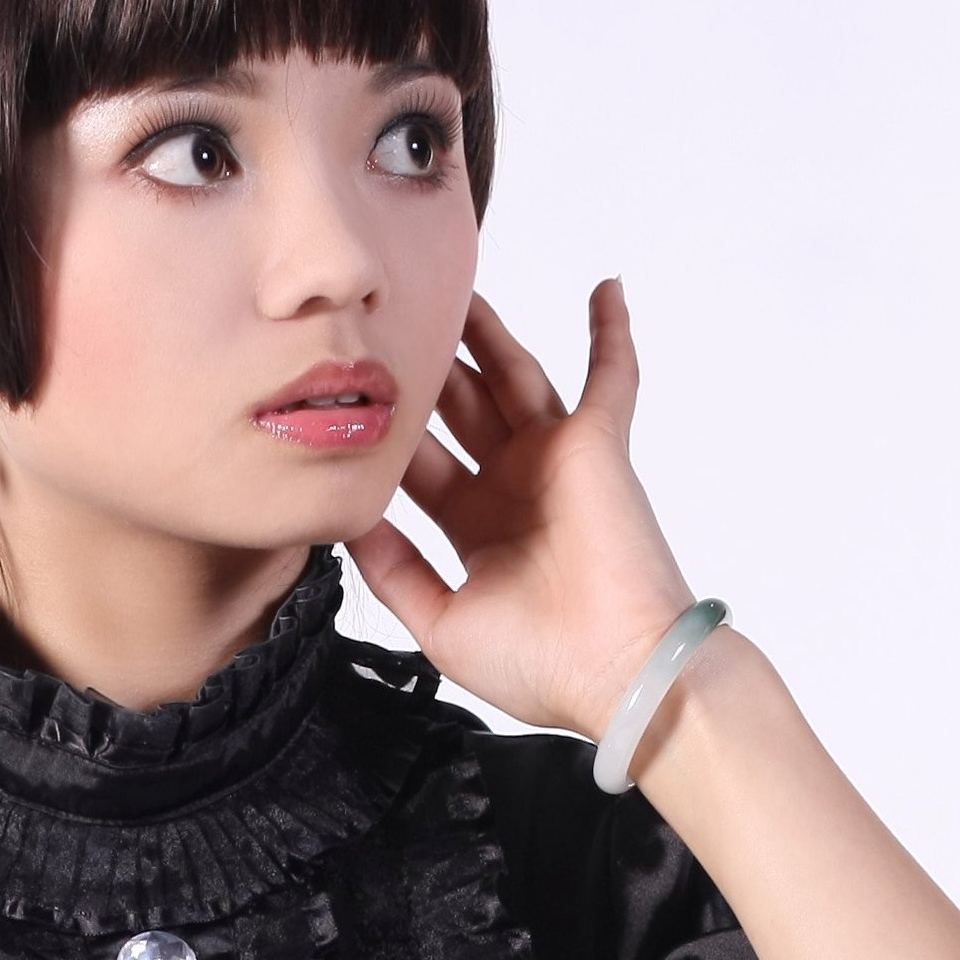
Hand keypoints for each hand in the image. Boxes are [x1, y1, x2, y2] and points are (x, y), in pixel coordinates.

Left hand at [347, 282, 703, 744]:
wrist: (612, 672)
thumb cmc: (536, 662)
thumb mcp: (438, 621)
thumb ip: (392, 570)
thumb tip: (347, 520)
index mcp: (476, 531)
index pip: (422, 468)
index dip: (389, 436)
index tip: (347, 400)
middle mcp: (513, 488)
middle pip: (459, 411)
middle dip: (427, 371)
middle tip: (388, 326)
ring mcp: (556, 461)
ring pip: (513, 378)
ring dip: (488, 335)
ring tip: (455, 288)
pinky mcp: (597, 443)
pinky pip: (612, 375)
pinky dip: (612, 331)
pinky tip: (605, 287)